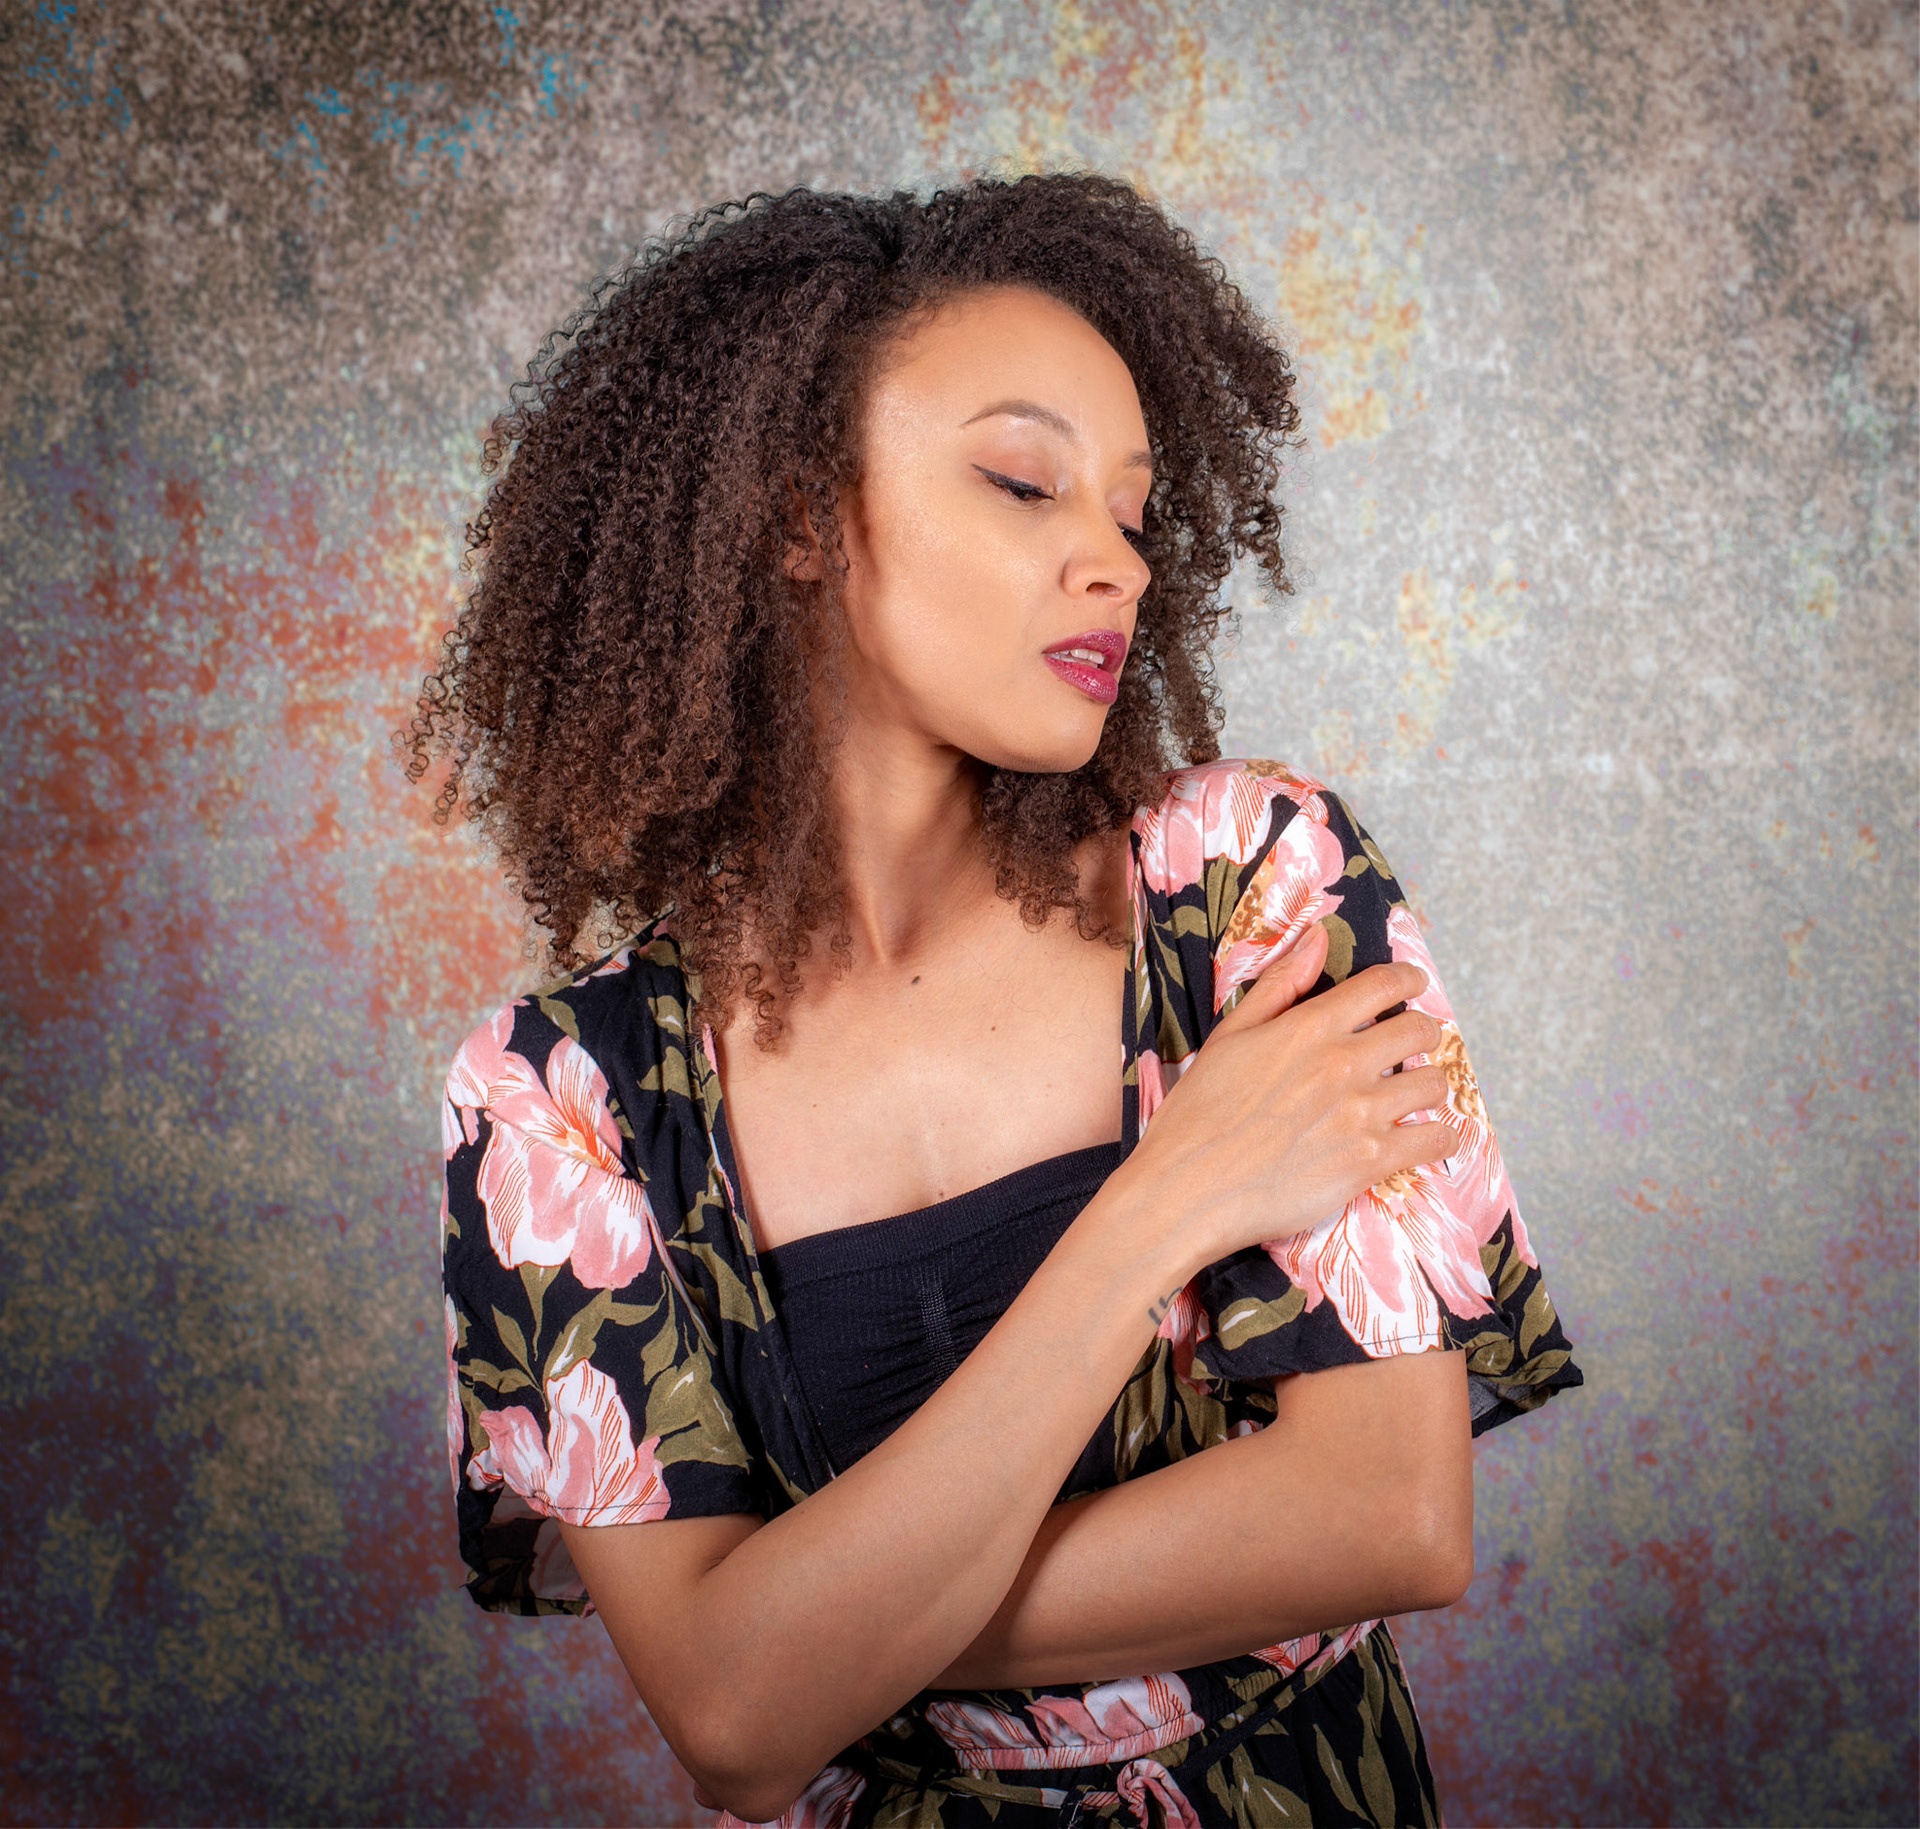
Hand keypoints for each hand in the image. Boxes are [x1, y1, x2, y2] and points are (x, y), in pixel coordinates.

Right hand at [1126, 920, 1458, 1268]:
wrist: (1188, 1187)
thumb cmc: (1199, 1111)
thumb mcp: (1230, 1034)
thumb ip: (1280, 984)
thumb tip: (1317, 936)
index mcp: (1309, 1027)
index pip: (1384, 985)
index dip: (1408, 980)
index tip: (1413, 985)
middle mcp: (1343, 1064)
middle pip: (1420, 1031)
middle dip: (1421, 1033)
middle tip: (1411, 1044)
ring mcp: (1360, 1115)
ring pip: (1433, 1084)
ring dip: (1427, 1084)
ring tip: (1410, 1094)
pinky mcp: (1369, 1163)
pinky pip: (1435, 1139)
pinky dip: (1436, 1135)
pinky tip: (1421, 1136)